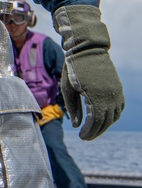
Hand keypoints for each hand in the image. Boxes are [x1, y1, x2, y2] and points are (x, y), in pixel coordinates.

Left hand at [52, 4, 124, 139]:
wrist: (87, 50)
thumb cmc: (73, 68)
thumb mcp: (68, 88)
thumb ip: (73, 108)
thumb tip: (78, 126)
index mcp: (97, 96)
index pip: (96, 121)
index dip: (90, 131)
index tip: (81, 137)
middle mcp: (110, 96)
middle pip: (106, 121)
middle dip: (96, 131)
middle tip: (86, 137)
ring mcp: (117, 92)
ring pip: (115, 116)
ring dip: (105, 125)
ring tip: (93, 130)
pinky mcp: (118, 88)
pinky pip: (119, 107)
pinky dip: (113, 116)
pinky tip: (104, 119)